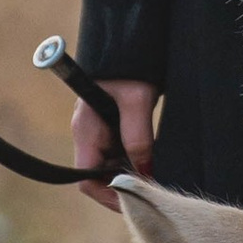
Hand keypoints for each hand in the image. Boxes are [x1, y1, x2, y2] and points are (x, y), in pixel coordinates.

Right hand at [74, 79, 158, 211]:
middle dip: (124, 186)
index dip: (108, 194)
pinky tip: (154, 161)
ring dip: (132, 174)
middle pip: (99, 176)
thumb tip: (144, 171)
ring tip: (156, 177)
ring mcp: (100, 132)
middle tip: (152, 192)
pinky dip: (136, 161)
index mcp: (85, 130)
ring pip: (111, 167)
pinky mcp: (113, 127)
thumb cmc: (129, 67)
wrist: (131, 42)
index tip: (134, 200)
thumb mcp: (137, 100)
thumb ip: (138, 136)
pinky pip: (120, 153)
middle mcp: (89, 135)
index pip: (85, 178)